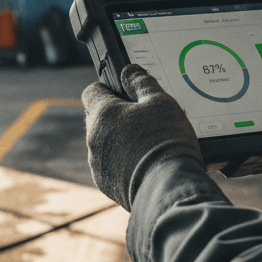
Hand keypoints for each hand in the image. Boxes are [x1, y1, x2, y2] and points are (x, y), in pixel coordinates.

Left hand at [82, 64, 201, 211]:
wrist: (169, 190)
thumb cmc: (165, 142)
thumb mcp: (160, 102)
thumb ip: (141, 82)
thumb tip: (129, 71)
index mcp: (102, 114)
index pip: (92, 91)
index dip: (108, 88)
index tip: (125, 92)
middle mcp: (93, 139)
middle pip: (98, 118)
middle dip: (116, 115)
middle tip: (144, 118)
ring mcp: (98, 164)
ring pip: (105, 143)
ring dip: (120, 140)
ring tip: (148, 143)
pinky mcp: (107, 185)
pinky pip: (111, 166)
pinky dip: (124, 162)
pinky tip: (146, 163)